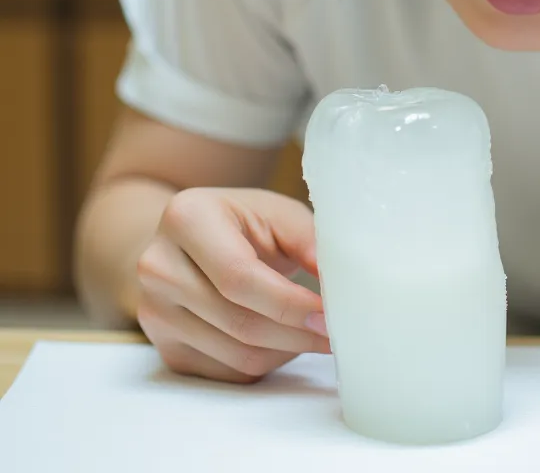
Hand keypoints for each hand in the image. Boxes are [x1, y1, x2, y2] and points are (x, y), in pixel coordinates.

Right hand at [137, 188, 330, 383]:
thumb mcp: (278, 213)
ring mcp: (153, 311)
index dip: (289, 303)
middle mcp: (157, 266)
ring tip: (314, 332)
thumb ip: (309, 240)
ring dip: (287, 351)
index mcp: (186, 218)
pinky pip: (227, 372)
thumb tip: (340, 281)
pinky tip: (284, 339)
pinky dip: (267, 362)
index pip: (239, 277)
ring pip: (236, 355)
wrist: (193, 240)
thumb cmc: (244, 222)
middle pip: (238, 322)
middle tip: (335, 332)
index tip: (328, 314)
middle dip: (296, 333)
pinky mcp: (163, 347)